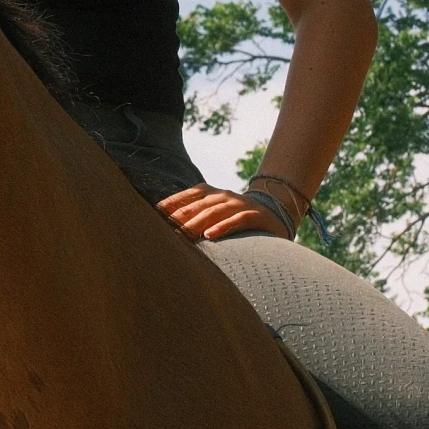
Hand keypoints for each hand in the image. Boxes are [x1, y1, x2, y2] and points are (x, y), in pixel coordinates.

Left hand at [157, 184, 291, 242]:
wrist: (274, 215)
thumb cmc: (235, 218)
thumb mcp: (214, 214)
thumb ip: (194, 216)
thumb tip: (165, 226)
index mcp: (211, 193)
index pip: (188, 195)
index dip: (171, 203)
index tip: (154, 214)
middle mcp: (223, 195)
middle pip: (199, 205)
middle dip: (180, 216)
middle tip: (164, 229)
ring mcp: (240, 204)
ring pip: (215, 211)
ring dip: (197, 222)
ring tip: (182, 234)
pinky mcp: (255, 216)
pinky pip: (238, 220)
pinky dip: (224, 227)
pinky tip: (210, 235)